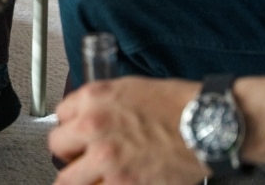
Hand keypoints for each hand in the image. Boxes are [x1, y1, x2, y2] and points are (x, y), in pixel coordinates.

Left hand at [50, 77, 205, 183]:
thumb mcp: (130, 88)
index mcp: (94, 99)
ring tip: (91, 177)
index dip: (72, 126)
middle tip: (82, 158)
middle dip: (70, 153)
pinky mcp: (122, 184)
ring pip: (67, 180)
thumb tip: (87, 116)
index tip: (79, 135)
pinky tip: (113, 182)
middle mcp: (93, 127)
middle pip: (58, 146)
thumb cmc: (178, 105)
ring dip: (78, 178)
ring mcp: (106, 159)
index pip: (61, 115)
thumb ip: (102, 102)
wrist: (207, 125)